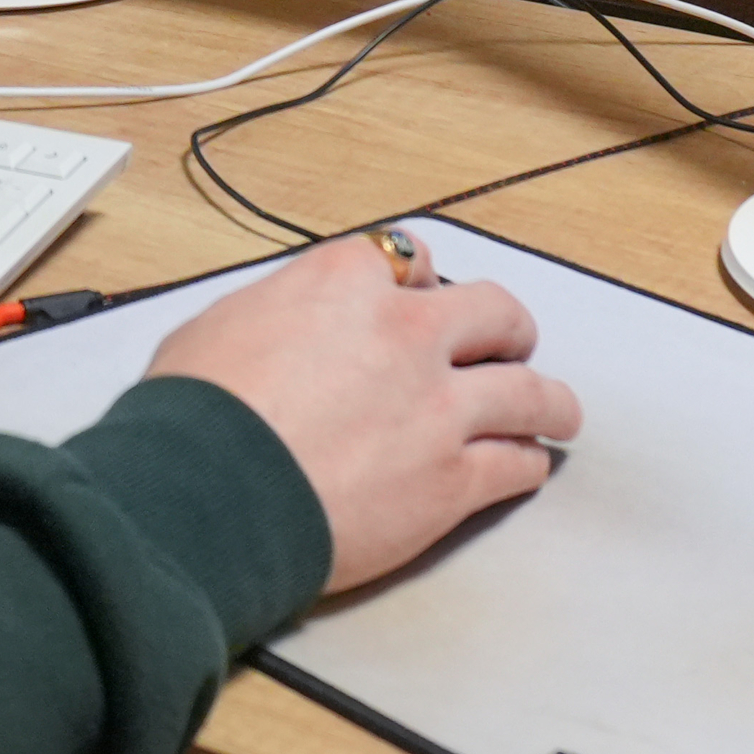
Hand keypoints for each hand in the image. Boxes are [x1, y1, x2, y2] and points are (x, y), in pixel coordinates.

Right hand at [143, 233, 579, 597]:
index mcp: (343, 284)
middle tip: (510, 343)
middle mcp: (405, 334)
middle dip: (506, 329)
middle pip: (493, 311)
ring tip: (558, 411)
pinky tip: (526, 466)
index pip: (407, 258)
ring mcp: (439, 408)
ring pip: (530, 391)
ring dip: (548, 400)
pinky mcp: (453, 480)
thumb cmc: (195, 418)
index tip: (423, 295)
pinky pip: (516, 463)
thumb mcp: (216, 328)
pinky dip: (525, 463)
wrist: (207, 495)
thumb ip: (273, 314)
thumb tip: (279, 325)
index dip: (419, 282)